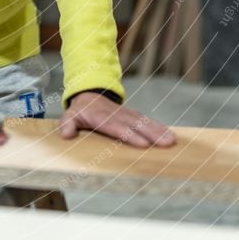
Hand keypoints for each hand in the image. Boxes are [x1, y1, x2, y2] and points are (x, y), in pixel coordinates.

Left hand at [59, 92, 175, 147]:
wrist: (90, 95)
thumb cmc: (80, 111)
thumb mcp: (69, 115)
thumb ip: (67, 124)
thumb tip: (66, 134)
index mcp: (101, 116)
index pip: (116, 127)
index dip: (129, 135)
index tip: (143, 144)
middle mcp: (117, 114)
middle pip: (135, 124)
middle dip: (151, 134)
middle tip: (166, 143)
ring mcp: (127, 114)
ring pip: (144, 122)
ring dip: (159, 131)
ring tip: (172, 141)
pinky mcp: (133, 116)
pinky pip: (147, 122)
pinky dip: (159, 128)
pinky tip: (171, 137)